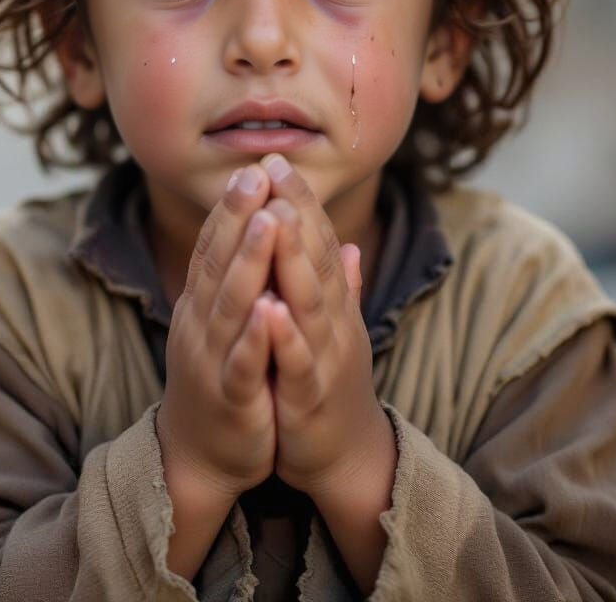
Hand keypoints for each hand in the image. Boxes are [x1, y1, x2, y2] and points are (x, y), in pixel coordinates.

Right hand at [157, 163, 281, 500]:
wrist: (200, 456)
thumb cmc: (222, 378)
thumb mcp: (233, 322)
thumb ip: (249, 277)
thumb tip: (268, 229)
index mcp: (203, 305)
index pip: (214, 247)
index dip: (231, 209)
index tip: (253, 168)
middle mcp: (200, 324)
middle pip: (218, 263)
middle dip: (237, 218)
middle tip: (254, 173)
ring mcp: (211, 360)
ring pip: (231, 305)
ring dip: (248, 262)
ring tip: (266, 222)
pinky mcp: (230, 398)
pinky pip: (243, 364)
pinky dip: (256, 337)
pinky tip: (270, 310)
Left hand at [258, 154, 388, 496]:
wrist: (343, 456)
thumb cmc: (329, 382)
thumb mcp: (333, 327)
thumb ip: (338, 285)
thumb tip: (346, 243)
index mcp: (331, 303)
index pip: (317, 241)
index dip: (300, 200)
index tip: (276, 160)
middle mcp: (333, 322)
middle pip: (316, 259)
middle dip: (296, 211)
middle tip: (274, 167)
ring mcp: (324, 358)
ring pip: (309, 302)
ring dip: (294, 259)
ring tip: (277, 217)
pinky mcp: (309, 398)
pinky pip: (296, 363)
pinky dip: (284, 335)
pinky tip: (268, 308)